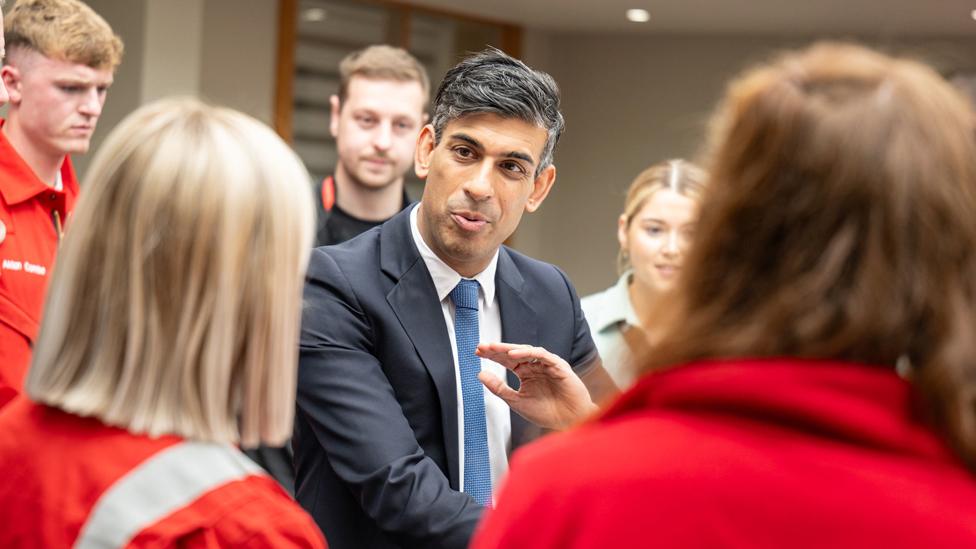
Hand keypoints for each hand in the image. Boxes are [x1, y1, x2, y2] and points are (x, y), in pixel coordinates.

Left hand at [476, 342, 597, 429]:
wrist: (569, 422)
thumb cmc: (547, 413)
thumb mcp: (516, 400)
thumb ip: (498, 388)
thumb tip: (480, 374)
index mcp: (526, 374)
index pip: (506, 360)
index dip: (492, 355)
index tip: (477, 352)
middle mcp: (535, 367)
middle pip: (513, 353)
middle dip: (497, 349)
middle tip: (482, 346)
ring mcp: (546, 365)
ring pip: (526, 351)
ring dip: (509, 348)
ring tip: (494, 348)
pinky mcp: (558, 365)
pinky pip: (542, 355)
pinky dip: (527, 353)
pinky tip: (513, 355)